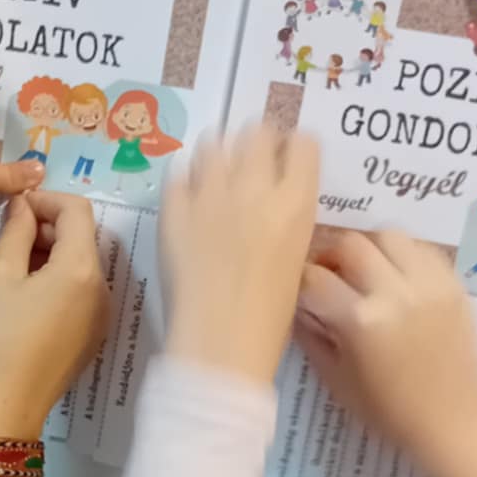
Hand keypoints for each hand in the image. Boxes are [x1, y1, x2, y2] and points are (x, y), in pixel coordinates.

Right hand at [0, 192, 108, 439]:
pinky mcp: (92, 334)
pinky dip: (54, 281)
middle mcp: (102, 287)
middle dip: (43, 229)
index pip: (76, 209)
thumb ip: (15, 232)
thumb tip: (24, 205)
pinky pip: (78, 292)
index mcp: (81, 268)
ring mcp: (101, 313)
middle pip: (80, 237)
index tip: (13, 208)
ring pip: (78, 265)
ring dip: (46, 256)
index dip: (44, 199)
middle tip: (2, 240)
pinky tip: (22, 296)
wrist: (8, 406)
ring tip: (5, 268)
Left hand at [161, 127, 319, 386]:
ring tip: (217, 171)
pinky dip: (186, 178)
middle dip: (257, 140)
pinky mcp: (173, 209)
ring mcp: (210, 194)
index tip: (288, 156)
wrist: (220, 344)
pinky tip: (189, 196)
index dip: (295, 147)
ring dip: (219, 151)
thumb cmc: (269, 319)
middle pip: (257, 132)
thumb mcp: (296, 261)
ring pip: (214, 143)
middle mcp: (256, 187)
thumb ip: (288, 221)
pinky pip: (178, 173)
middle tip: (251, 158)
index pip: (304, 145)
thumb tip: (276, 203)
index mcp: (297, 203)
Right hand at [295, 230, 476, 476]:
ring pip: (389, 235)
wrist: (453, 424)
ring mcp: (429, 284)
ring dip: (368, 247)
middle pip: (350, 243)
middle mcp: (395, 292)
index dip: (300, 281)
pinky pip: (422, 249)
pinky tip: (395, 276)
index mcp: (361, 321)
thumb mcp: (336, 381)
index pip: (315, 278)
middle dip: (331, 255)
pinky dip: (402, 254)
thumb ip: (313, 337)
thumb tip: (298, 307)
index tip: (298, 290)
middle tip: (328, 274)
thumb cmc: (389, 412)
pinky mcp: (453, 285)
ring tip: (364, 270)